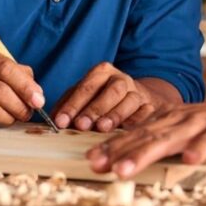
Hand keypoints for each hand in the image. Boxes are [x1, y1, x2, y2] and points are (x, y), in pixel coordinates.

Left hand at [52, 62, 177, 131]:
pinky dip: (137, 122)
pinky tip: (126, 133)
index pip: (87, 86)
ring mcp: (139, 92)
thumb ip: (69, 106)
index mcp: (103, 72)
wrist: (138, 100)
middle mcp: (122, 79)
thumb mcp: (84, 98)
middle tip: (81, 125)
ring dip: (115, 115)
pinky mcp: (151, 106)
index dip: (73, 104)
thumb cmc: (103, 100)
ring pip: (130, 100)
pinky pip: (146, 114)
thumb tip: (54, 122)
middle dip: (95, 108)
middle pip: (111, 90)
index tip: (61, 121)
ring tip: (102, 128)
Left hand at [86, 99, 205, 178]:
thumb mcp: (178, 127)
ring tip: (124, 169)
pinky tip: (188, 160)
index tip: (90, 158)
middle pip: (144, 137)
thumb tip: (122, 153)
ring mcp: (198, 126)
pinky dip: (198, 150)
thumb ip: (154, 137)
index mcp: (165, 119)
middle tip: (97, 165)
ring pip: (168, 140)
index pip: (133, 133)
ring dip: (145, 154)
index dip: (111, 145)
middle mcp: (177, 120)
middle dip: (119, 152)